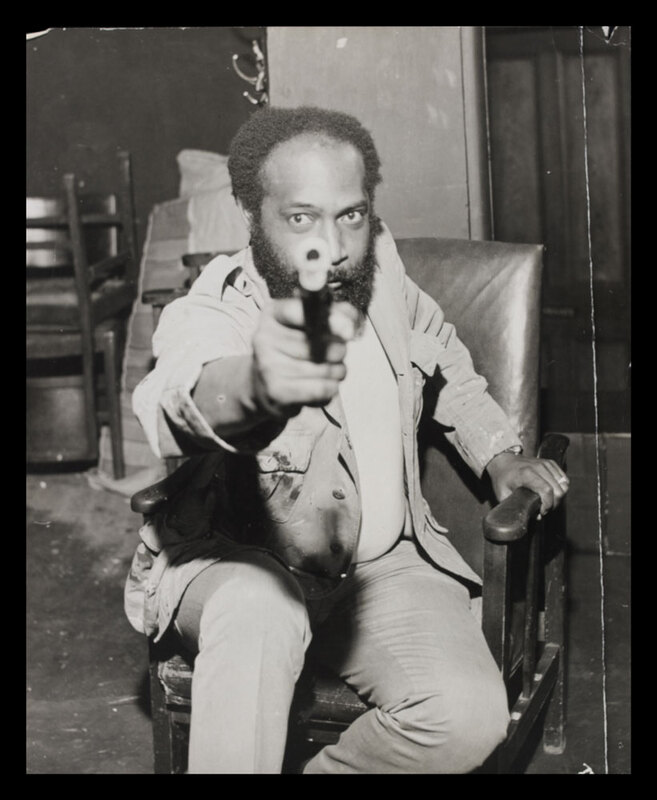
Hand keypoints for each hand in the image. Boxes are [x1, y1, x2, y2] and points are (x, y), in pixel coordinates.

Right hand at [252, 297, 359, 418]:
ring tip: (330, 371)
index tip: (347, 331)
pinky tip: (324, 385)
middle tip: (335, 354)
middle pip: (319, 344)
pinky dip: (331, 388)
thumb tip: (348, 324)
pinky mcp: (276, 391)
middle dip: (339, 350)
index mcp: (273, 314)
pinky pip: (321, 389)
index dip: (328, 321)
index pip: (300, 311)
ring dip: (338, 371)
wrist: (264, 385)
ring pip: (324, 368)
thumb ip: (335, 314)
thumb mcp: (310, 324)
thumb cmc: (293, 349)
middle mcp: (265, 338)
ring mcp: (268, 366)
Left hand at [485, 451, 568, 517]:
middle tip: (544, 509)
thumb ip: (516, 507)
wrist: (503, 461)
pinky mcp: (550, 463)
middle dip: (554, 504)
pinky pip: (564, 478)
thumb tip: (536, 517)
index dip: (548, 504)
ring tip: (548, 502)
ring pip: (564, 484)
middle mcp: (538, 467)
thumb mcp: (502, 494)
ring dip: (559, 496)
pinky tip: (552, 493)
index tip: (542, 511)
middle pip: (559, 489)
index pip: (547, 490)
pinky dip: (562, 488)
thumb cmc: (502, 477)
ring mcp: (545, 464)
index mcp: (526, 474)